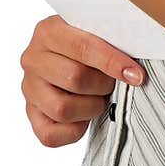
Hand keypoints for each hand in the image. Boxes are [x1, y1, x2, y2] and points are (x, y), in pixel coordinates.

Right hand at [20, 14, 146, 147]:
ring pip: (62, 109)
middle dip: (102, 85)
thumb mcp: (92, 32)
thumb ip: (108, 41)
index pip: (83, 47)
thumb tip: (134, 69)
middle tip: (111, 83)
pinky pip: (51, 135)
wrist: (61, 56)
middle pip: (74, 78)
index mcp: (48, 31)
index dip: (112, 62)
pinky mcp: (31, 114)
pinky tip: (84, 117)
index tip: (136, 75)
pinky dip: (74, 131)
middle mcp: (33, 59)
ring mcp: (29, 88)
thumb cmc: (84, 45)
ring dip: (90, 107)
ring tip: (99, 98)